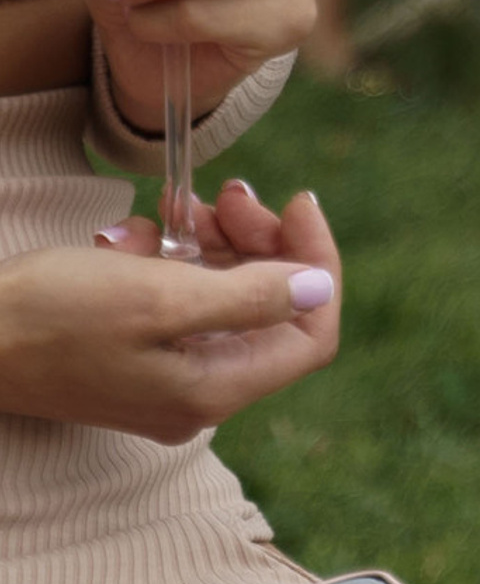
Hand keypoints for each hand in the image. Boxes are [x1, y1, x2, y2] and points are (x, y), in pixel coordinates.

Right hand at [0, 182, 338, 439]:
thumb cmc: (54, 316)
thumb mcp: (160, 297)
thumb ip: (249, 298)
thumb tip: (321, 288)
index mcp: (214, 389)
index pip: (310, 333)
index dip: (317, 263)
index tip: (298, 202)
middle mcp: (196, 391)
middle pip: (269, 307)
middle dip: (258, 241)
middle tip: (227, 192)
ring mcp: (163, 374)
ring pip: (222, 295)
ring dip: (212, 240)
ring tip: (176, 206)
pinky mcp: (131, 351)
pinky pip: (175, 298)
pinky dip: (166, 256)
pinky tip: (130, 236)